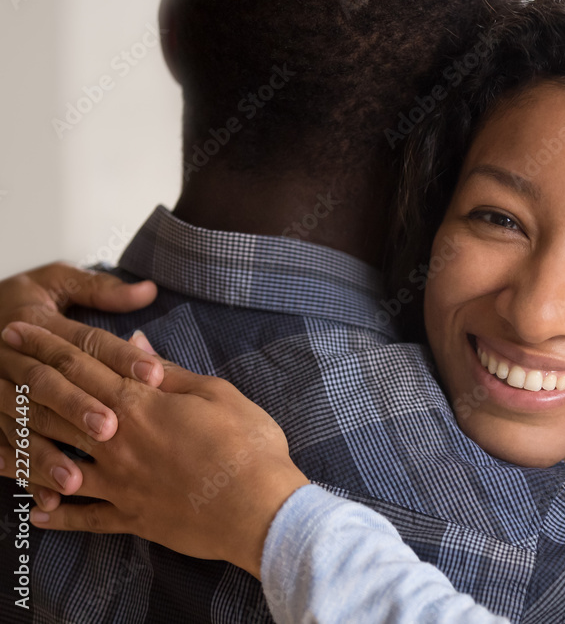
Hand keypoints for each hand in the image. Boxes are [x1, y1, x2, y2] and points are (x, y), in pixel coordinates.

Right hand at [0, 263, 160, 504]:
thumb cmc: (19, 302)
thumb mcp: (54, 283)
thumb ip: (100, 290)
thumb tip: (147, 289)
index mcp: (38, 324)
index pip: (84, 342)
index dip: (120, 357)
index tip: (155, 374)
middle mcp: (13, 360)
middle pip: (47, 385)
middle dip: (77, 408)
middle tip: (110, 428)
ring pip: (20, 424)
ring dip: (46, 453)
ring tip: (76, 478)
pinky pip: (2, 449)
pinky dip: (24, 474)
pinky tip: (50, 500)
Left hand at [0, 322, 309, 577]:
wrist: (258, 509)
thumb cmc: (248, 446)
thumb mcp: (216, 394)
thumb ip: (169, 373)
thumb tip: (136, 346)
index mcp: (140, 404)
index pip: (82, 366)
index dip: (46, 345)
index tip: (17, 330)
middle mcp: (117, 441)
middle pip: (56, 406)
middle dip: (22, 380)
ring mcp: (118, 483)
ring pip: (55, 461)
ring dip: (22, 446)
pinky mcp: (129, 517)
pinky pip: (82, 517)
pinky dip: (57, 514)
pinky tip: (36, 509)